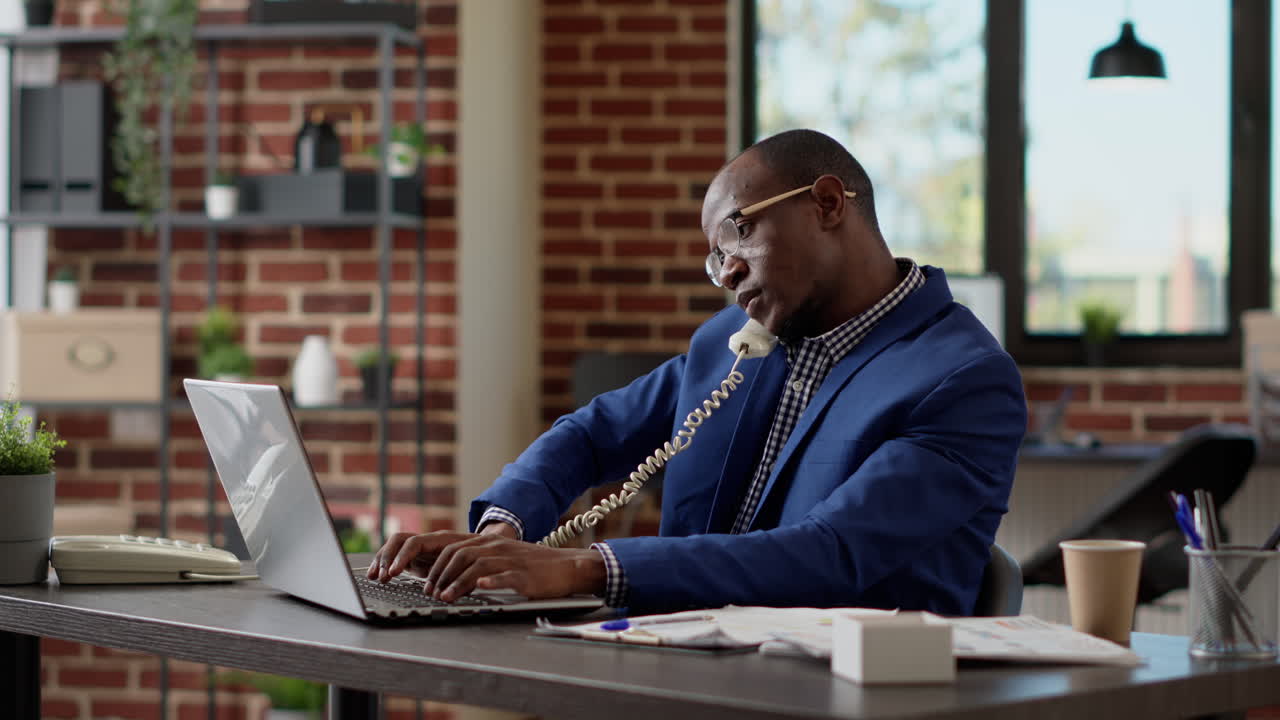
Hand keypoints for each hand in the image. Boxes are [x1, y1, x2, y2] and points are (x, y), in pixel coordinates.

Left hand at [368, 531, 605, 602]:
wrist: (567, 568)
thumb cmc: (534, 569)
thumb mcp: (504, 562)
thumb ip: (481, 565)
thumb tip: (455, 580)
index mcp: (490, 544)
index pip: (454, 548)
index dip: (436, 565)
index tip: (426, 584)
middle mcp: (497, 548)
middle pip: (460, 554)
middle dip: (440, 574)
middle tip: (430, 593)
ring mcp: (511, 560)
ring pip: (477, 565)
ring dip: (457, 582)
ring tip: (445, 597)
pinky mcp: (524, 574)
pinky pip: (504, 575)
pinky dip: (489, 581)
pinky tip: (479, 588)